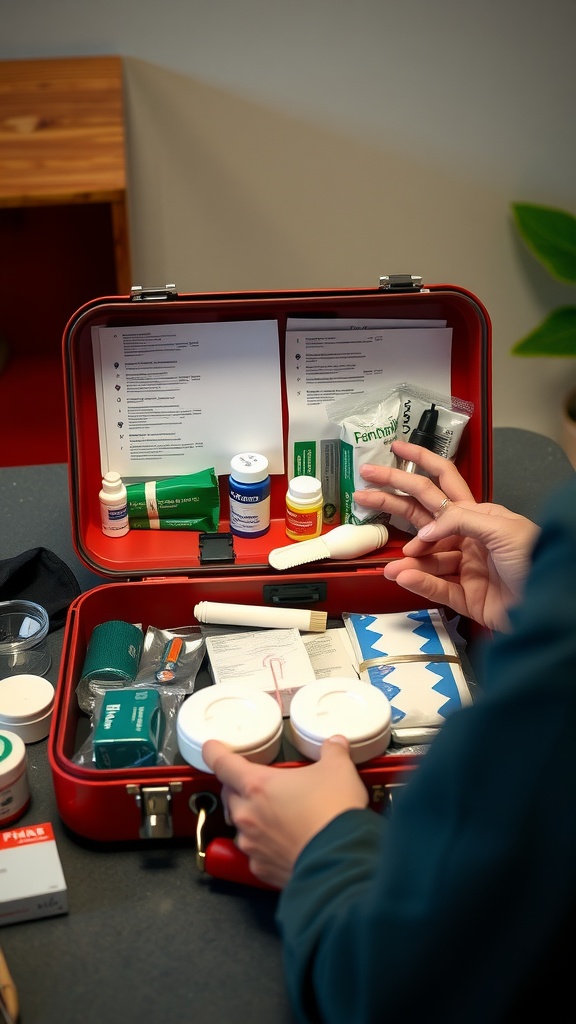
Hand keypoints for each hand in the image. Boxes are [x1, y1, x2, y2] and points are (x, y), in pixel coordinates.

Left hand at [202, 736, 367, 888]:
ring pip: (241, 825)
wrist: (342, 861)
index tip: (211, 748)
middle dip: (240, 787)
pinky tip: (285, 842)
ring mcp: (252, 844)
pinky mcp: (261, 868)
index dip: (214, 752)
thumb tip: (335, 744)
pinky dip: (265, 846)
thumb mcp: (338, 770)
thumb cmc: (334, 816)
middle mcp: (248, 814)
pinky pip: (254, 852)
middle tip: (262, 784)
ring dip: (253, 818)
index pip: (223, 763)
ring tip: (279, 815)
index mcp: (258, 785)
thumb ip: (333, 752)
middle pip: (230, 794)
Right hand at [353, 440, 539, 631]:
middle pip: (422, 514)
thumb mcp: (503, 529)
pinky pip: (436, 586)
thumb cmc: (537, 559)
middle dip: (391, 500)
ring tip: (392, 565)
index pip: (443, 481)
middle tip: (362, 492)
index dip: (419, 462)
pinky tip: (404, 577)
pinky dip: (419, 582)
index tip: (394, 449)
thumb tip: (423, 532)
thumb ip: (460, 521)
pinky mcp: (465, 596)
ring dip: (407, 560)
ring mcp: (465, 566)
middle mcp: (468, 537)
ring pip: (425, 557)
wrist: (551, 603)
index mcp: (479, 514)